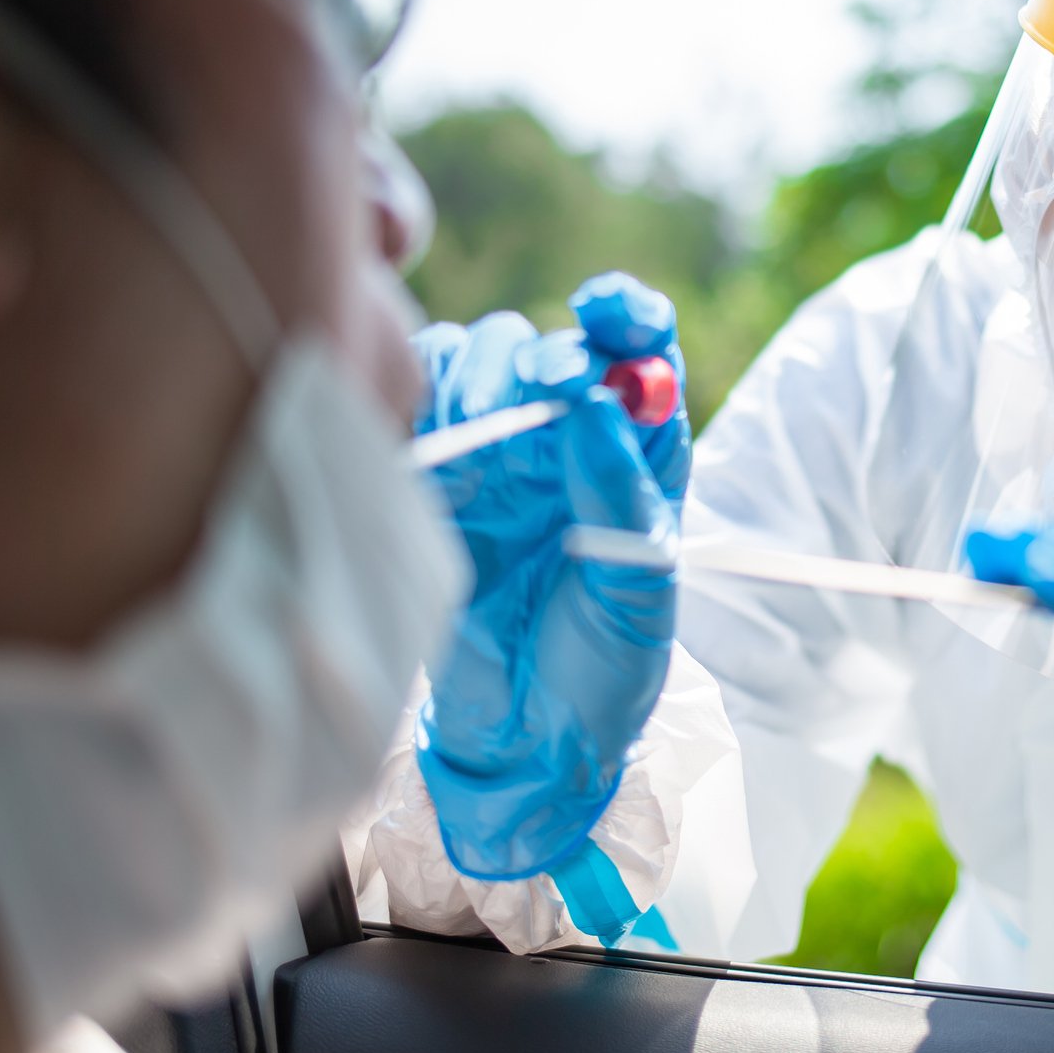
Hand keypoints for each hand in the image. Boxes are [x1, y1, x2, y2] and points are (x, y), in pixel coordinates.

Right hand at [411, 272, 690, 879]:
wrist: (522, 740)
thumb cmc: (600, 669)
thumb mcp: (637, 590)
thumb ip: (619, 495)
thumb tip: (598, 403)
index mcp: (635, 451)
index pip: (640, 346)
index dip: (625, 313)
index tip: (606, 313)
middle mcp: (566, 437)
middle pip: (549, 347)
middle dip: (542, 358)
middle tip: (541, 394)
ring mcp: (495, 451)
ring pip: (476, 357)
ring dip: (480, 376)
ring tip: (492, 444)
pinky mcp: (430, 474)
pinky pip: (414, 398)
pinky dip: (415, 395)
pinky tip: (430, 437)